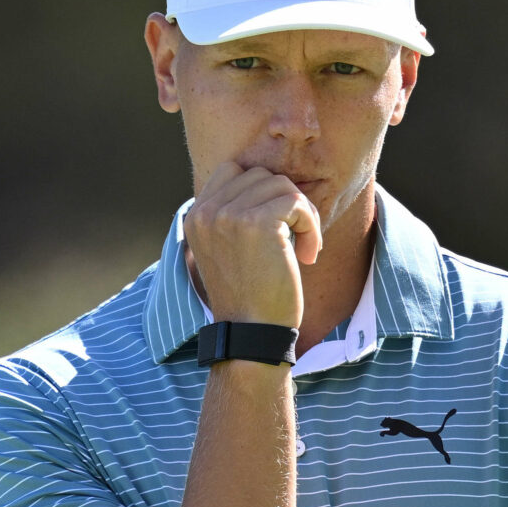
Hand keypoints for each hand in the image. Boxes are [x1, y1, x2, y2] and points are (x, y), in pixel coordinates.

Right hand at [183, 162, 320, 328]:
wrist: (252, 335)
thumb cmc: (249, 297)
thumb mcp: (228, 250)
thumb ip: (234, 215)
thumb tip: (272, 181)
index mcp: (195, 216)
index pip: (233, 171)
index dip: (262, 192)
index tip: (276, 226)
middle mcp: (206, 211)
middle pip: (261, 175)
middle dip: (285, 202)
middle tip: (296, 238)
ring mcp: (228, 215)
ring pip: (282, 184)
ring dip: (302, 214)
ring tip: (304, 248)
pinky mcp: (256, 222)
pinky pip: (297, 202)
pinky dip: (312, 226)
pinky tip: (308, 256)